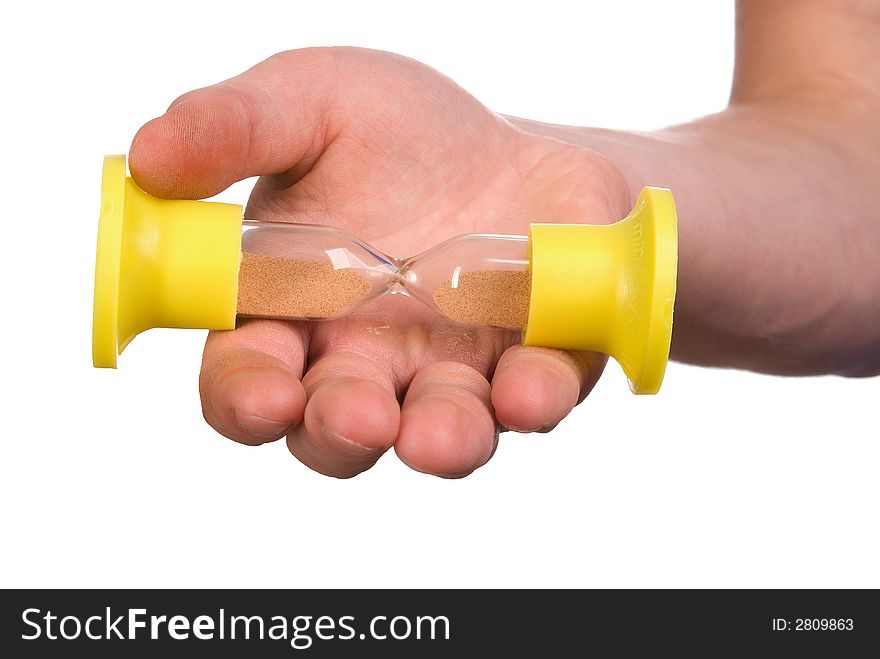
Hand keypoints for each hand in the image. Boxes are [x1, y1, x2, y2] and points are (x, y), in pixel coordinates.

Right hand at [130, 47, 629, 477]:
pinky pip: (533, 397)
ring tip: (438, 434)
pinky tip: (529, 388)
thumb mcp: (316, 102)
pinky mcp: (533, 368)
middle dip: (341, 430)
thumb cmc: (405, 135)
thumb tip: (149, 157)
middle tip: (359, 415)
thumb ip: (237, 126)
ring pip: (434, 432)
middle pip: (334, 428)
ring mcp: (452, 375)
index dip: (246, 396)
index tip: (265, 393)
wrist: (517, 149)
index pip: (247, 376)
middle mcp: (368, 362)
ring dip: (437, 440)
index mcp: (295, 312)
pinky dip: (533, 399)